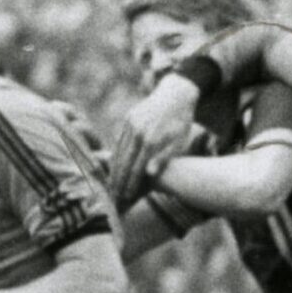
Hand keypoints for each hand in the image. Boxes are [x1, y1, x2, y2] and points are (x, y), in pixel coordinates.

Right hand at [108, 76, 201, 207]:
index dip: (130, 185)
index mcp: (151, 140)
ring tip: (110, 186)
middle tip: (112, 198)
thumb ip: (164, 158)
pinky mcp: (127, 119)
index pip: (136, 169)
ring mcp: (130, 124)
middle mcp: (137, 132)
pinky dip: (115, 156)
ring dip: (113, 171)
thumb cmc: (181, 122)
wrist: (176, 93)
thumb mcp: (179, 142)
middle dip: (117, 182)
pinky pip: (119, 141)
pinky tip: (113, 167)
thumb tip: (149, 175)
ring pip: (118, 152)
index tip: (125, 198)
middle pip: (123, 163)